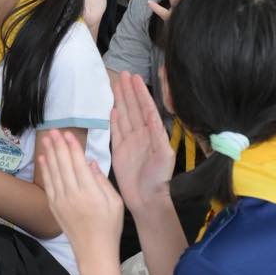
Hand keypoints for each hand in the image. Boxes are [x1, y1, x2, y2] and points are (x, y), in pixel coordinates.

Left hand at [37, 129, 123, 266]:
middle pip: (63, 164)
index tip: (67, 133)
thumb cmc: (109, 227)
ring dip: (49, 154)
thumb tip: (91, 162)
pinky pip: (48, 184)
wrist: (93, 251)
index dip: (72, 147)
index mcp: (90, 192)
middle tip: (53, 130)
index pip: (78, 164)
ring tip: (46, 139)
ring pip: (53, 172)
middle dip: (57, 145)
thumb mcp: (115, 203)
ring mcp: (61, 201)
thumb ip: (102, 181)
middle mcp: (73, 195)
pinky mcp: (54, 207)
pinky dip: (45, 170)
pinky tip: (43, 159)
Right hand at [108, 71, 174, 211]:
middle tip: (124, 74)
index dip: (140, 93)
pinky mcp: (119, 150)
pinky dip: (114, 119)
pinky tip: (112, 109)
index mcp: (153, 134)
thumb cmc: (158, 180)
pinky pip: (116, 130)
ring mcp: (130, 142)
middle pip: (134, 108)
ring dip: (121, 100)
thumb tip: (152, 118)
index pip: (145, 108)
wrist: (146, 199)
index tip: (134, 78)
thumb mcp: (163, 157)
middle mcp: (142, 135)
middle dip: (129, 91)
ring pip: (124, 116)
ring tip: (116, 85)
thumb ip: (158, 136)